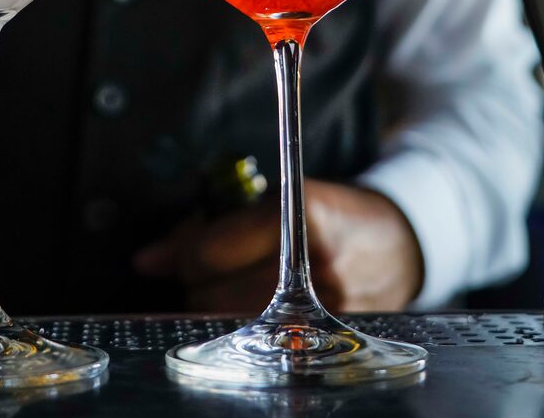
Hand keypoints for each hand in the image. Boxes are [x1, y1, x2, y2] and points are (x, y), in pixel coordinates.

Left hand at [134, 180, 423, 312]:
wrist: (398, 241)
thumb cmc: (327, 213)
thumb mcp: (272, 199)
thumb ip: (208, 228)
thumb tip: (146, 261)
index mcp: (299, 218)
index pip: (210, 251)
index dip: (183, 252)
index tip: (175, 252)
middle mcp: (315, 268)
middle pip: (214, 296)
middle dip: (196, 282)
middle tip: (204, 267)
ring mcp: (326, 310)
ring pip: (233, 324)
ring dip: (217, 307)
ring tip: (230, 286)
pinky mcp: (331, 340)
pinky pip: (264, 344)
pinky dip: (246, 328)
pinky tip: (252, 311)